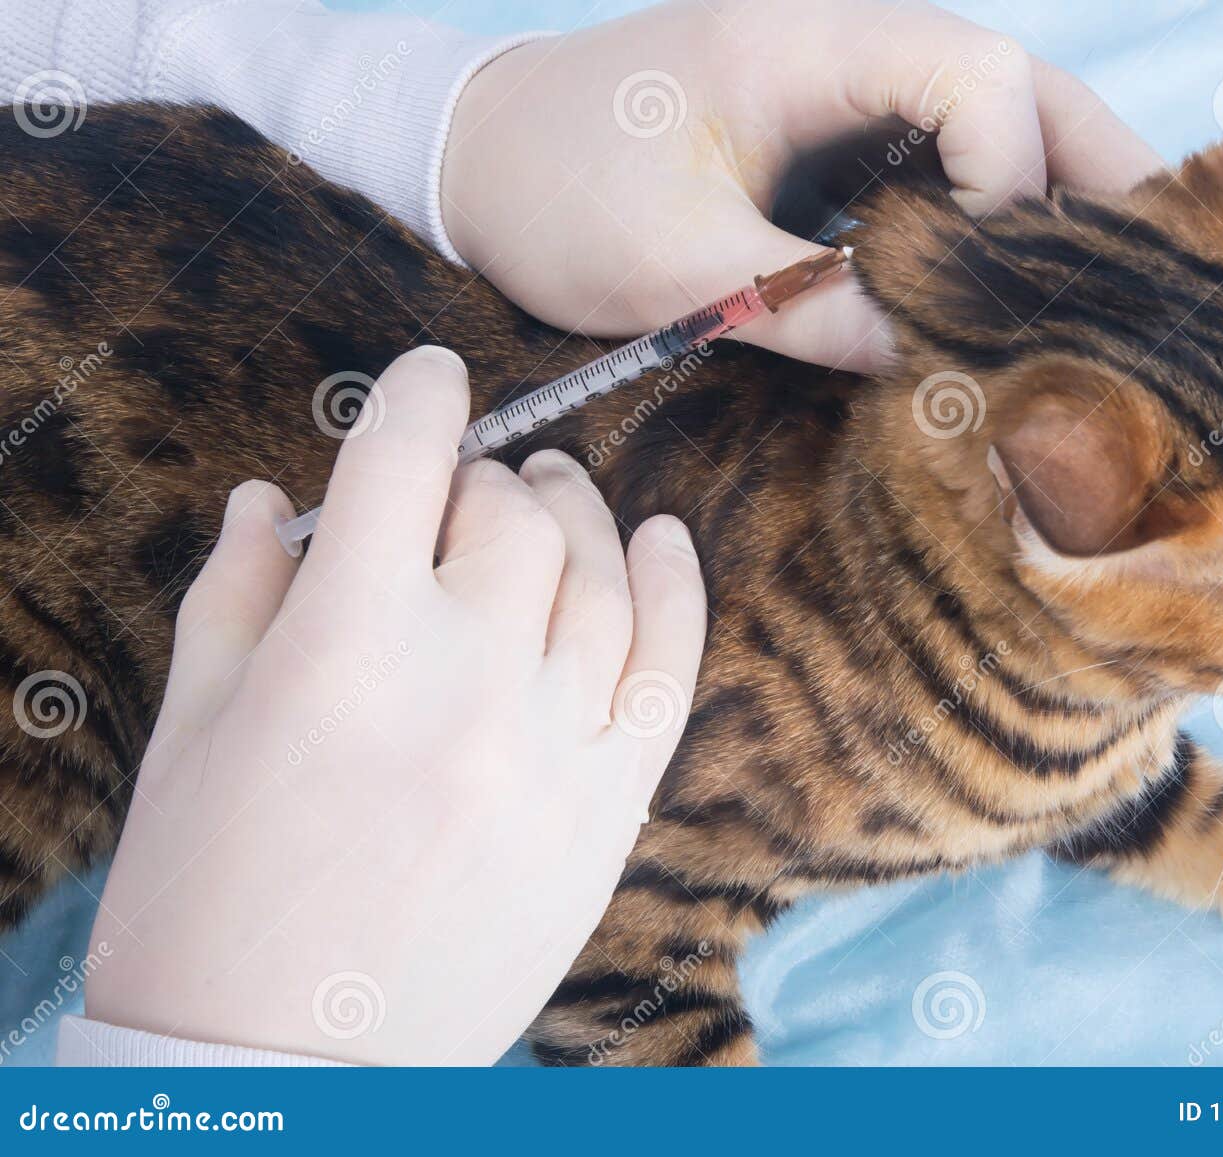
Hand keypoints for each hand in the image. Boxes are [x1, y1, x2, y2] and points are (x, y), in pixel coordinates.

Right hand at [86, 346, 706, 1065]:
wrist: (291, 1072)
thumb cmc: (210, 904)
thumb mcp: (192, 736)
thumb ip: (237, 598)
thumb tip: (269, 500)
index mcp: (341, 645)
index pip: (401, 459)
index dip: (418, 394)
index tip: (429, 379)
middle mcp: (463, 677)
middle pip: (510, 512)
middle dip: (483, 478)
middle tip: (462, 492)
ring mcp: (552, 744)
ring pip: (601, 570)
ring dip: (578, 513)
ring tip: (555, 496)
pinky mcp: (609, 807)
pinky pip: (670, 665)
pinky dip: (677, 586)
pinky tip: (663, 537)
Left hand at [441, 0, 1160, 372]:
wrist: (472, 154)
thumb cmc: (550, 190)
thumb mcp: (668, 266)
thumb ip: (803, 309)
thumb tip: (930, 367)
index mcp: (805, 38)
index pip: (976, 79)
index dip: (1013, 182)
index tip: (993, 288)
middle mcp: (843, 43)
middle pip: (1014, 85)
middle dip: (1090, 171)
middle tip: (1163, 273)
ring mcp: (840, 84)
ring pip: (989, 120)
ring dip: (1050, 195)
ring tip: (1110, 288)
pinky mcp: (827, 134)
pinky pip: (937, 160)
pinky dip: (988, 215)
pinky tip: (1013, 285)